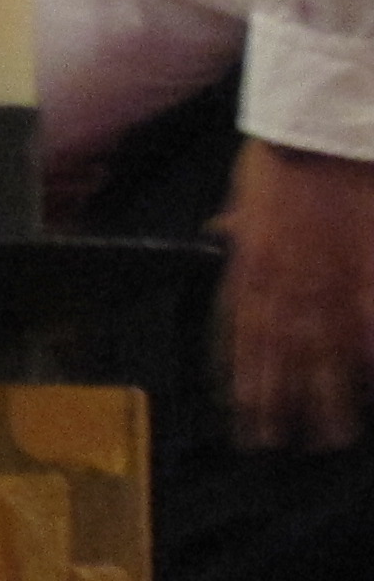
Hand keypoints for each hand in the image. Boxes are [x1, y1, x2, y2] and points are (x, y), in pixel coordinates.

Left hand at [218, 139, 373, 449]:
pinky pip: (366, 329)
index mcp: (250, 271)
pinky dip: (366, 358)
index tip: (244, 418)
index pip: (243, 340)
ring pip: (325, 355)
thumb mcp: (246, 191)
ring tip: (331, 439)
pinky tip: (370, 386)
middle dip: (280, 406)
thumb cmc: (282, 157)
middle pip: (280, 359)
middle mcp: (284, 289)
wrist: (318, 136)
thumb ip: (239, 223)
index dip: (243, 382)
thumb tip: (222, 229)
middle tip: (281, 445)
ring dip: (327, 400)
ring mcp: (328, 287)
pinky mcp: (366, 277)